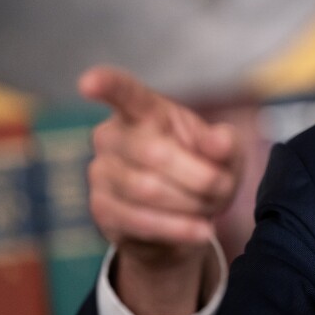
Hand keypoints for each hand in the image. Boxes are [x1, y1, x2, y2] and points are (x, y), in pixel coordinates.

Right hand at [79, 65, 244, 314]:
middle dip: (199, 176)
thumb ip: (225, 143)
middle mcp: (113, 136)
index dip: (106, 85)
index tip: (88, 82)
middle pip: (153, 153)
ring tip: (211, 209)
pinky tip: (200, 231)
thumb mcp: (227, 154)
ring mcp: (101, 172)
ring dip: (191, 203)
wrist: (186, 221)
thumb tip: (218, 143)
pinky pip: (139, 220)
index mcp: (144, 111)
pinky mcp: (102, 209)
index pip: (123, 92)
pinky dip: (177, 228)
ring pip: (147, 189)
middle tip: (223, 187)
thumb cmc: (204, 171)